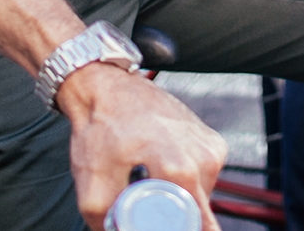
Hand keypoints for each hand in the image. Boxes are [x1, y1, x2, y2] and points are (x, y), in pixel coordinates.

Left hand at [60, 64, 228, 230]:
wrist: (106, 86)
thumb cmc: (100, 129)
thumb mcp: (92, 186)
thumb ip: (107, 223)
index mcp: (180, 170)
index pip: (199, 226)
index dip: (174, 229)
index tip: (151, 220)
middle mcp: (204, 158)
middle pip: (197, 214)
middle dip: (171, 218)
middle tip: (141, 201)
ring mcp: (211, 147)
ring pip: (200, 197)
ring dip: (177, 200)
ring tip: (148, 181)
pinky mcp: (212, 141)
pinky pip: (203, 177)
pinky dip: (183, 180)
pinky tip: (159, 166)